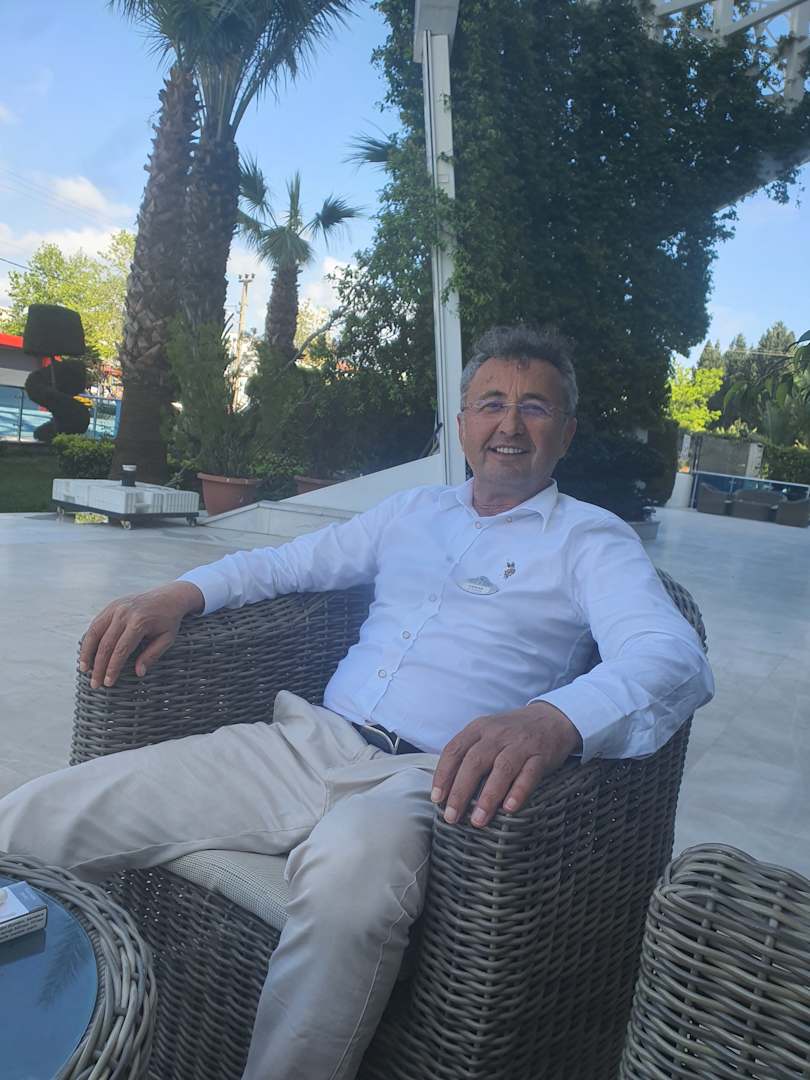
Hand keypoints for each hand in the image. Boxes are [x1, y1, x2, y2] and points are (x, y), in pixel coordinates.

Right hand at [79, 582, 203, 689]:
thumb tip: (139, 673)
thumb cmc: (169, 620)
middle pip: (106, 644)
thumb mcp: (167, 638)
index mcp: (139, 622)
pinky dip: (89, 639)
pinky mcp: (111, 606)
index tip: (108, 683)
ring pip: (95, 632)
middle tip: (95, 683)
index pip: (121, 650)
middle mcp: (124, 613)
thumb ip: (152, 655)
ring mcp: (115, 608)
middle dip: (99, 666)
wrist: (169, 596)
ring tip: (84, 669)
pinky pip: (96, 624)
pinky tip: (87, 653)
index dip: (113, 668)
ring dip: (87, 653)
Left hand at [430, 702, 581, 827]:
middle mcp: (497, 734)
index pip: (455, 750)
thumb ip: (469, 753)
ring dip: (488, 797)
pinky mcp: (541, 755)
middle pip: (475, 762)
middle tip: (452, 816)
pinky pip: (529, 774)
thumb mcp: (487, 733)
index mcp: (479, 728)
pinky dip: (518, 791)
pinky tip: (509, 808)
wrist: (552, 719)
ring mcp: (520, 743)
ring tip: (478, 820)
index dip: (443, 775)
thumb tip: (447, 788)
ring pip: (501, 769)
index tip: (437, 798)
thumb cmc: (512, 733)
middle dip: (460, 791)